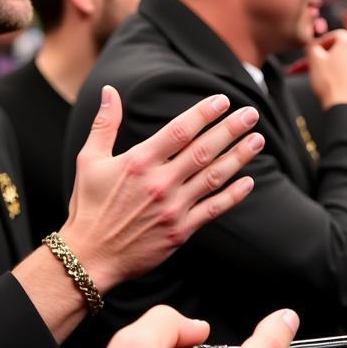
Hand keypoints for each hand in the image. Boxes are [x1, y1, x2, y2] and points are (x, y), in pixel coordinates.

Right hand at [60, 87, 263, 289]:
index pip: (180, 131)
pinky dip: (233, 195)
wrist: (89, 256)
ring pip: (213, 177)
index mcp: (139, 162)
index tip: (223, 101)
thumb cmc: (89, 206)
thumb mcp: (90, 159)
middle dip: (230, 129)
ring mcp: (173, 207)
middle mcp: (160, 183)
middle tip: (251, 114)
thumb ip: (105, 123)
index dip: (204, 113)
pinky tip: (248, 181)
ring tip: (257, 140)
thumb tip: (109, 91)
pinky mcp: (180, 230)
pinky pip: (213, 209)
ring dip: (238, 157)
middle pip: (203, 150)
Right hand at [307, 29, 346, 109]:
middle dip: (329, 53)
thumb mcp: (314, 60)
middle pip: (343, 47)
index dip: (322, 41)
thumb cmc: (330, 84)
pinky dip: (346, 73)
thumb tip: (313, 46)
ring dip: (337, 63)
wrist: (344, 105)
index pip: (335, 34)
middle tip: (318, 60)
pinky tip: (336, 81)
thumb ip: (312, 47)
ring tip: (325, 73)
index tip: (315, 48)